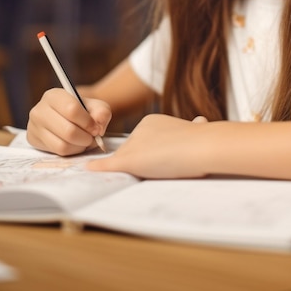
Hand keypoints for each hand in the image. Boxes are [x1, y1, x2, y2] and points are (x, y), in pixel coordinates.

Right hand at [27, 88, 111, 155]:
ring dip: (80, 146)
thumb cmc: (83, 110)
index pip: (71, 110)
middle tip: (92, 137)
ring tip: (85, 141)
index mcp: (54, 96)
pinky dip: (72, 151)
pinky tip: (76, 145)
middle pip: (68, 131)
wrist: (68, 118)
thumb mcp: (96, 106)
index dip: (87, 122)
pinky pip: (58, 152)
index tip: (96, 128)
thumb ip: (102, 112)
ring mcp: (34, 126)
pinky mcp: (33, 140)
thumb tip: (98, 126)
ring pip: (62, 144)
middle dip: (85, 137)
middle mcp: (39, 110)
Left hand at [87, 113, 208, 177]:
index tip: (171, 156)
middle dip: (144, 162)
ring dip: (136, 168)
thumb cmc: (202, 140)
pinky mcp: (129, 159)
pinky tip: (89, 169)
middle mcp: (139, 128)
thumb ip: (193, 128)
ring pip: (127, 160)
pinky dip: (98, 168)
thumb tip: (201, 122)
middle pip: (133, 151)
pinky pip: (110, 165)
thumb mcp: (196, 130)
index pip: (143, 141)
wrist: (201, 145)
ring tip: (161, 169)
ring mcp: (134, 144)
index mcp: (153, 121)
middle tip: (167, 165)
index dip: (154, 153)